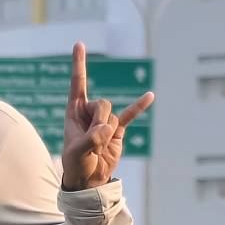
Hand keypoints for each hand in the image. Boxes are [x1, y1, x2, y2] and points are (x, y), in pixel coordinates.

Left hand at [61, 42, 153, 190]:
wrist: (89, 179)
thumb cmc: (76, 164)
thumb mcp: (76, 152)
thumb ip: (90, 139)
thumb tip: (108, 129)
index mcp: (74, 111)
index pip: (77, 83)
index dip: (79, 64)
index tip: (79, 44)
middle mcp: (89, 112)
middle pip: (102, 103)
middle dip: (99, 122)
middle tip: (93, 141)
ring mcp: (105, 119)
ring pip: (113, 115)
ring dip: (107, 133)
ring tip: (99, 147)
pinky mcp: (117, 129)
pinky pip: (130, 115)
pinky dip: (139, 106)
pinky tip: (150, 96)